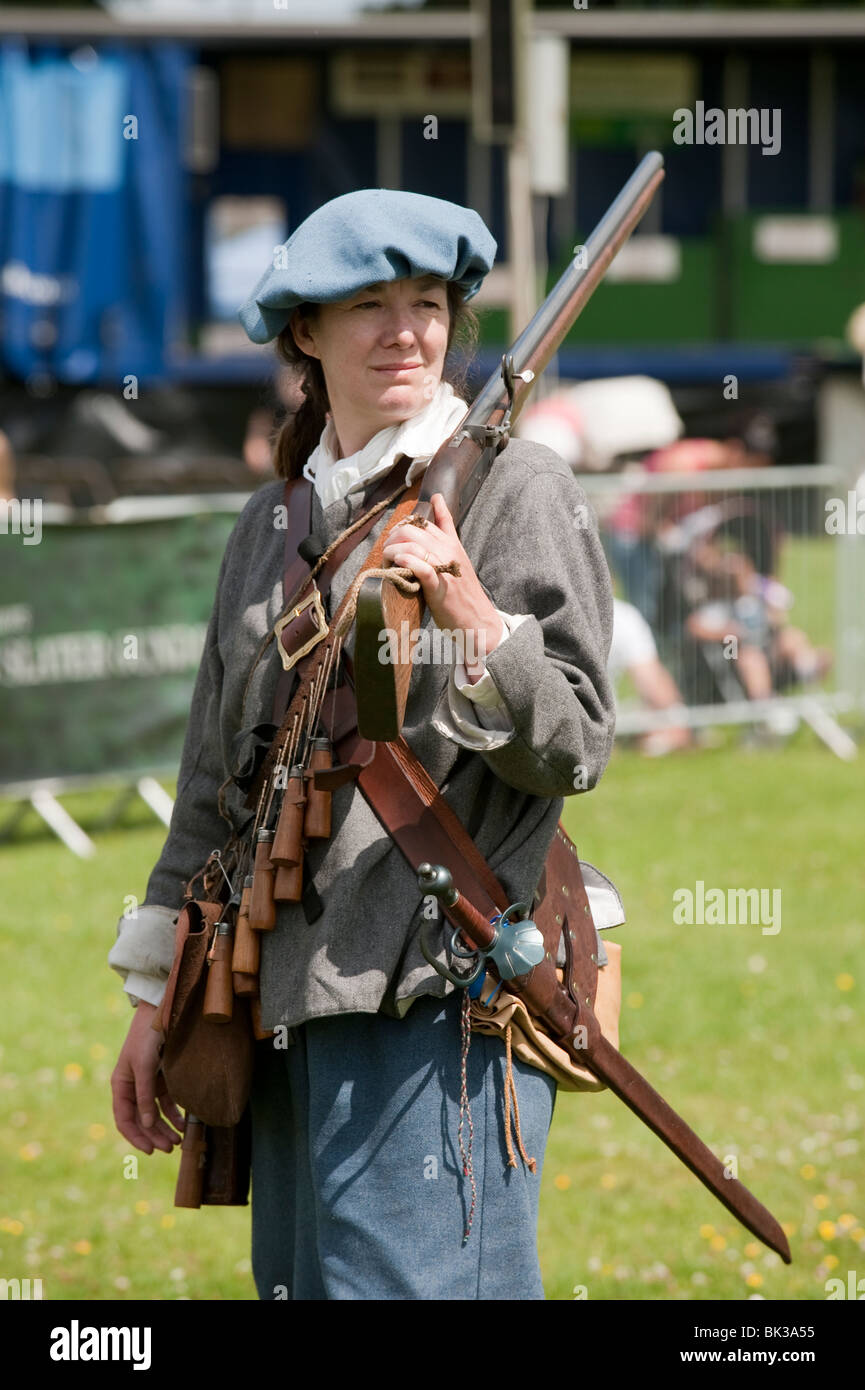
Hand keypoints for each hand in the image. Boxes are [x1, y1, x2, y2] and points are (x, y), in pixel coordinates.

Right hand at [111, 1001, 184, 1154]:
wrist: (161, 1011)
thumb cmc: (146, 1037)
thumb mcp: (143, 1066)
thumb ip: (144, 1095)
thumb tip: (146, 1124)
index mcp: (121, 1085)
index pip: (124, 1119)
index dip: (136, 1137)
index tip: (149, 1151)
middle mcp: (133, 1087)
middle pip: (142, 1120)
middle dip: (154, 1136)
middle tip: (170, 1148)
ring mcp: (149, 1083)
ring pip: (155, 1114)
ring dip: (165, 1128)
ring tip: (178, 1141)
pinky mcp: (163, 1078)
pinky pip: (168, 1102)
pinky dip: (174, 1114)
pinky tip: (184, 1124)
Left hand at [381, 492, 502, 678]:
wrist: (478, 620)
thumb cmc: (463, 594)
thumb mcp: (456, 560)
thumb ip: (445, 538)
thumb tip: (433, 512)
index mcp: (453, 544)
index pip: (429, 520)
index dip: (408, 522)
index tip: (399, 529)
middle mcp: (449, 550)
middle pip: (414, 529)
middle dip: (394, 537)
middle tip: (388, 551)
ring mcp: (444, 567)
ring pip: (413, 545)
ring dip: (394, 550)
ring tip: (389, 560)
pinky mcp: (439, 585)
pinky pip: (420, 566)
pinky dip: (406, 562)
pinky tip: (397, 564)